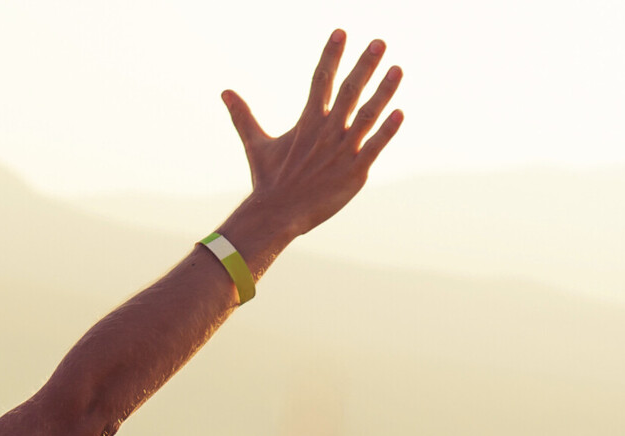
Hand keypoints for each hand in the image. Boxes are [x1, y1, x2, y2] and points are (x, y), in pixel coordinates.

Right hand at [222, 31, 404, 238]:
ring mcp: (342, 151)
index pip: (320, 79)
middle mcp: (326, 131)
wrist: (276, 215)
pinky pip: (374, 147)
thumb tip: (225, 91)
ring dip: (383, 91)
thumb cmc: (268, 180)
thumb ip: (243, 115)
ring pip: (367, 115)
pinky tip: (400, 112)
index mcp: (307, 122)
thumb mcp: (255, 144)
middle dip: (365, 65)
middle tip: (380, 42)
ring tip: (397, 69)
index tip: (341, 31)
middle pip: (349, 91)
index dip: (331, 54)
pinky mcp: (354, 172)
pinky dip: (387, 131)